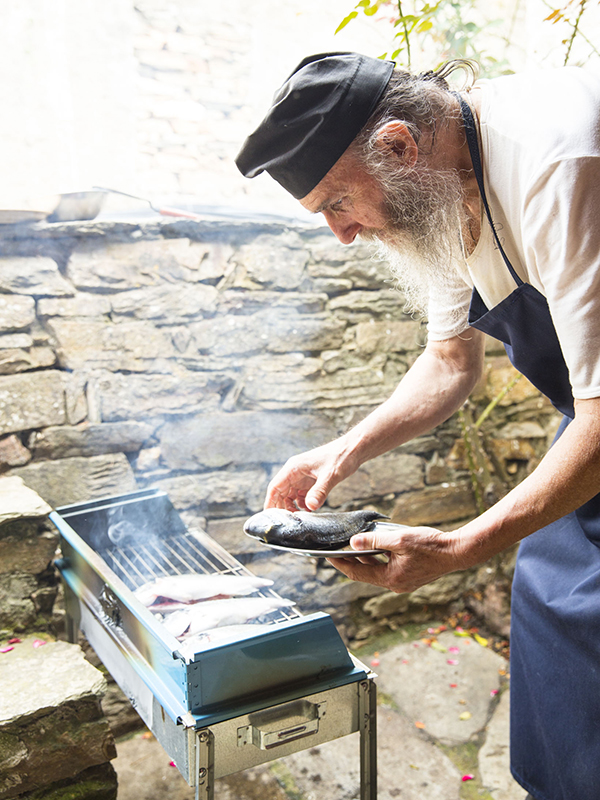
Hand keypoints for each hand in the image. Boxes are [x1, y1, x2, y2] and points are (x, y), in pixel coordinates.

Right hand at [265, 439, 357, 510]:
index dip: (270, 502)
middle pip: (280, 493)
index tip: (269, 517)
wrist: (353, 449)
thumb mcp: (330, 475)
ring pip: (290, 495)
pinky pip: (301, 494)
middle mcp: (295, 472)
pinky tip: (310, 510)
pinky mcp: (311, 480)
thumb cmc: (341, 457)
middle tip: (287, 522)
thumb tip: (310, 507)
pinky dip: (303, 504)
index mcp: (294, 467)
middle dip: (282, 507)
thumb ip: (319, 491)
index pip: (275, 487)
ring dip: (292, 507)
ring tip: (299, 518)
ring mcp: (303, 476)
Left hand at [327, 524, 469, 593]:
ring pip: (376, 570)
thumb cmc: (431, 545)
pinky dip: (377, 559)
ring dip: (364, 559)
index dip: (340, 564)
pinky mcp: (409, 576)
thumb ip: (374, 542)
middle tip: (334, 550)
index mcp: (390, 578)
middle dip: (349, 561)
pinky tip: (373, 547)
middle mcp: (394, 584)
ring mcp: (402, 581)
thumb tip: (353, 543)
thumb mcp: (399, 540)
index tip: (327, 556)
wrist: (456, 552)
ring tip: (349, 546)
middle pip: (364, 573)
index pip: (356, 573)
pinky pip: (387, 568)